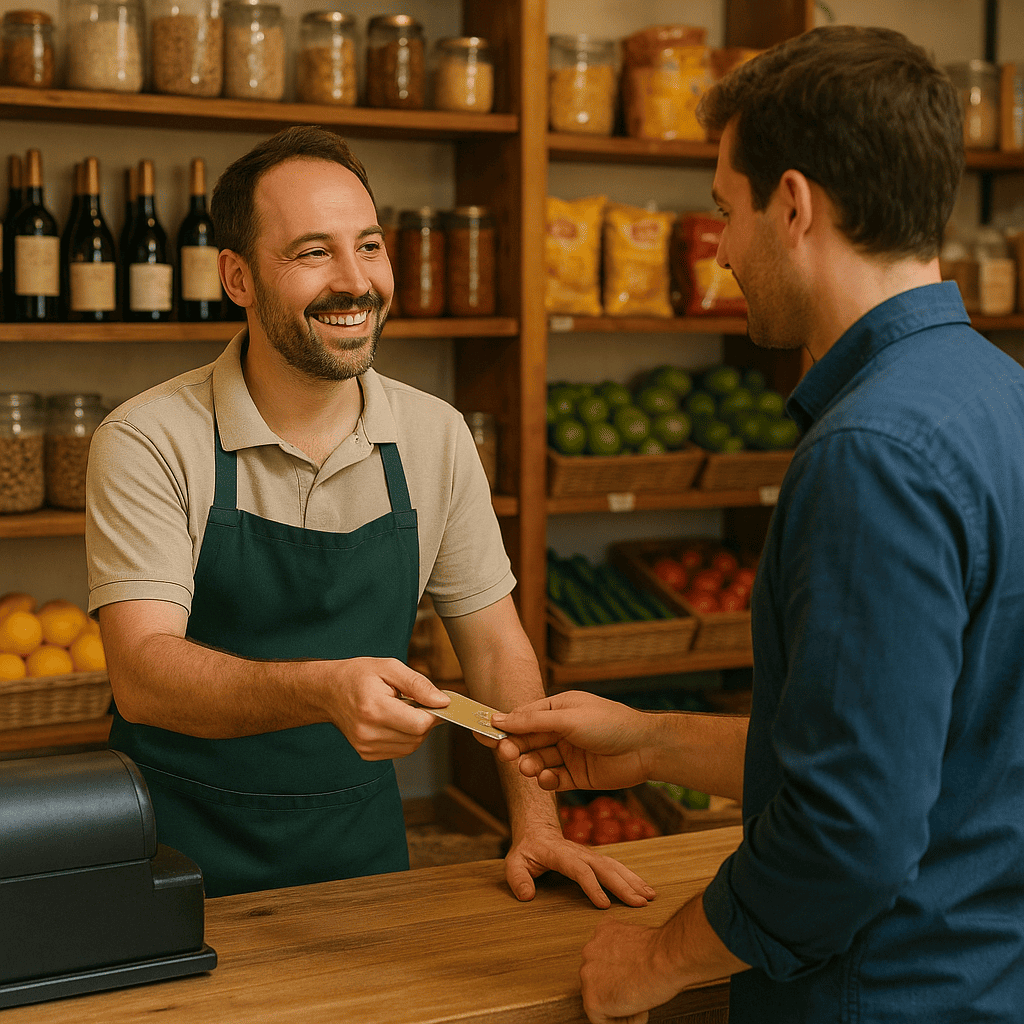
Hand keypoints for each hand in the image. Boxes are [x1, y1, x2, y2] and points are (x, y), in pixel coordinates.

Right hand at [323, 657, 448, 759]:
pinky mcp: (366, 754)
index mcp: (373, 708)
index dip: (435, 713)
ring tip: (404, 709)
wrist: (327, 691)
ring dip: (416, 730)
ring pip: (411, 746)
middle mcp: (368, 732)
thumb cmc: (358, 675)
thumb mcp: (390, 667)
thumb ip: (419, 684)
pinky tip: (395, 721)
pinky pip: (400, 751)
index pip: (419, 724)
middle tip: (419, 701)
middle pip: (417, 736)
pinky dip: (405, 737)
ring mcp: (366, 746)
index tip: (437, 702)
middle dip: (426, 720)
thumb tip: (443, 701)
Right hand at [491, 691, 651, 791]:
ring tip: (528, 768)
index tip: (484, 733)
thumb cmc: (609, 723)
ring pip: (538, 760)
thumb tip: (500, 718)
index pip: (523, 716)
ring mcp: (569, 753)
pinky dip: (546, 780)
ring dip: (530, 764)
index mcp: (558, 708)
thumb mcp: (567, 718)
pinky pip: (554, 779)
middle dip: (515, 747)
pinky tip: (546, 779)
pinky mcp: (577, 775)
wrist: (646, 749)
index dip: (505, 725)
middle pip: (528, 740)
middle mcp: (561, 730)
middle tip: (505, 754)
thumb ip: (533, 721)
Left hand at [504, 821, 655, 909]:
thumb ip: (518, 879)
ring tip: (649, 896)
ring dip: (632, 880)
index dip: (592, 886)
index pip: (579, 870)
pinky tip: (645, 889)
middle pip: (604, 868)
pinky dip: (632, 877)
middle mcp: (580, 852)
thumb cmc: (526, 850)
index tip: (603, 905)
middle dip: (623, 885)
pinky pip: (617, 866)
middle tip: (639, 903)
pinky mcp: (596, 859)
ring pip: (614, 865)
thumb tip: (526, 896)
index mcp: (560, 854)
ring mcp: (590, 854)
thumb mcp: (514, 863)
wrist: (538, 831)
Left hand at [578, 919, 682, 1023]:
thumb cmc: (660, 951)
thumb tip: (628, 963)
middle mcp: (590, 951)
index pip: (602, 959)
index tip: (631, 980)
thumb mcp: (635, 939)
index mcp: (601, 933)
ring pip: (599, 999)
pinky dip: (622, 1022)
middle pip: (598, 979)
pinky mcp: (593, 1000)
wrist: (665, 960)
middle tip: (637, 993)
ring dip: (618, 1006)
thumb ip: (623, 949)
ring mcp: (588, 976)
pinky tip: (639, 1012)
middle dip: (616, 988)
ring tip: (640, 1003)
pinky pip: (603, 1020)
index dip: (619, 974)